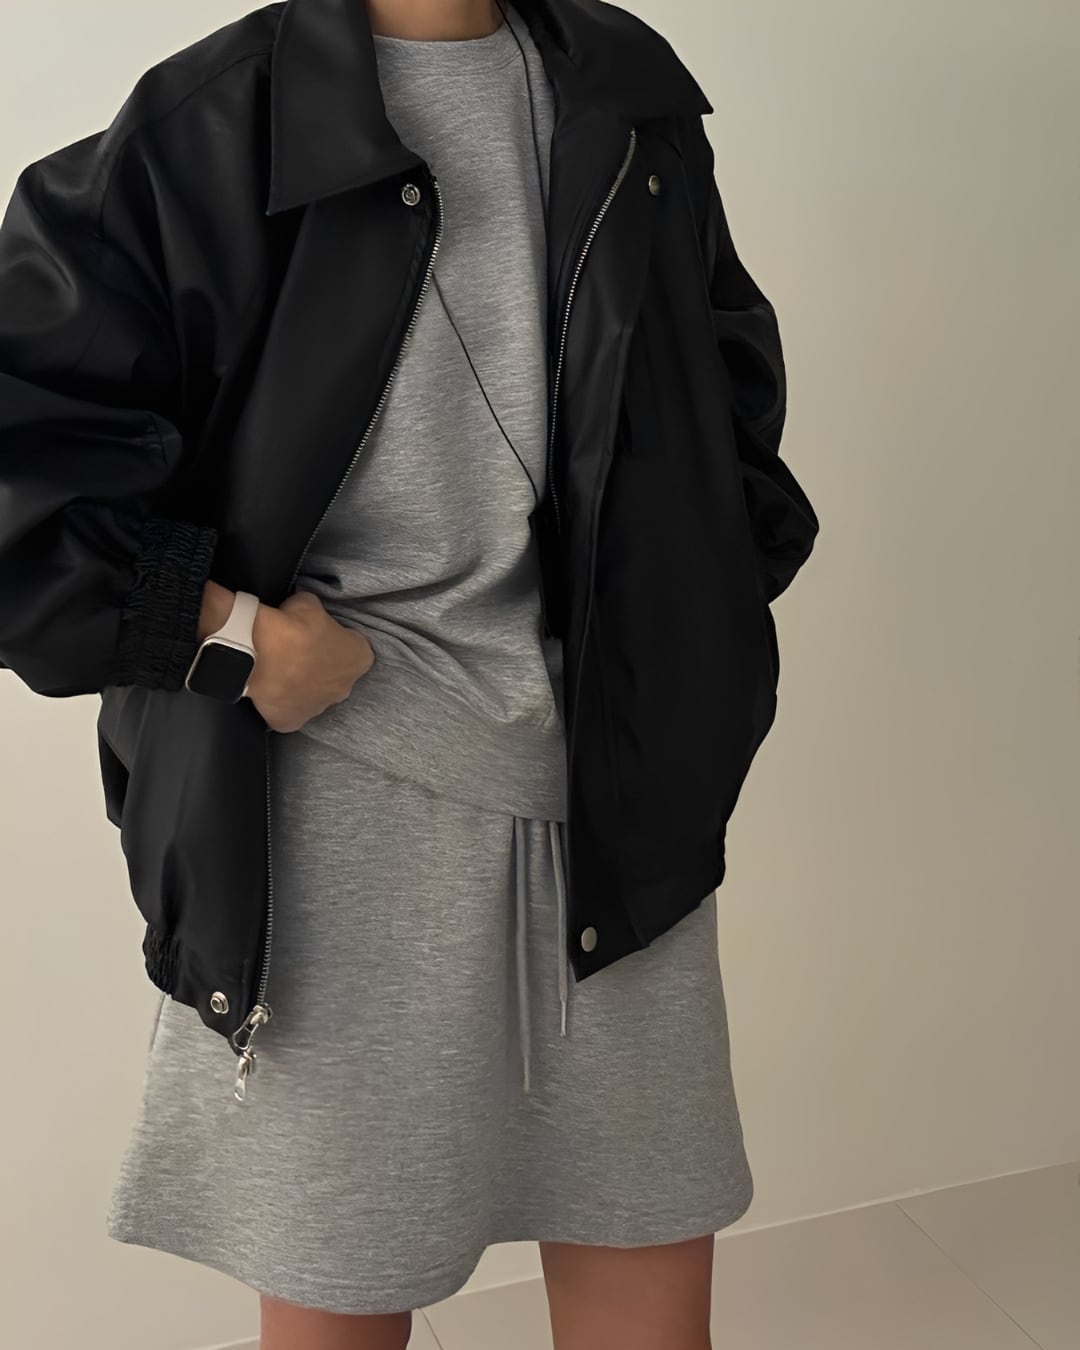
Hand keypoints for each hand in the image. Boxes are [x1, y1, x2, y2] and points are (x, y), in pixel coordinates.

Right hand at [245, 590, 374, 732]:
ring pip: (315, 696)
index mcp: (359, 658)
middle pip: (337, 676)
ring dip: (303, 685)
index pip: (355, 648)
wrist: (256, 652)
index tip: (320, 634)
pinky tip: (270, 689)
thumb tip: (310, 618)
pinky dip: (282, 703)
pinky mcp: (293, 721)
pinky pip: (290, 712)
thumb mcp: (310, 604)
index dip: (337, 639)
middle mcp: (345, 688)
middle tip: (299, 653)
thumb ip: (318, 614)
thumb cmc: (291, 625)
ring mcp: (320, 708)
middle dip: (323, 666)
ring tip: (281, 670)